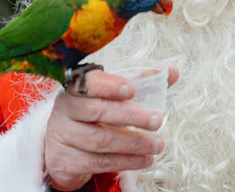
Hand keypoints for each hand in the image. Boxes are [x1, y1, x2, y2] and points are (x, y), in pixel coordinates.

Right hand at [44, 66, 178, 190]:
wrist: (63, 146)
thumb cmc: (93, 114)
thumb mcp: (115, 96)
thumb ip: (143, 82)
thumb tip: (171, 71)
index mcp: (77, 88)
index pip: (89, 83)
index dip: (110, 85)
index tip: (133, 88)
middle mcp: (66, 110)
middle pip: (97, 111)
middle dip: (131, 116)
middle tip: (158, 120)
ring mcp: (64, 136)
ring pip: (100, 140)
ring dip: (134, 143)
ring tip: (157, 145)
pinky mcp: (66, 161)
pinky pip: (99, 162)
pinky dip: (126, 162)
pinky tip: (144, 159)